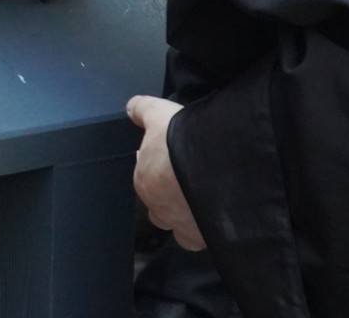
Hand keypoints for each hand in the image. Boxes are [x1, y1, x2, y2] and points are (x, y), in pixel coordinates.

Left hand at [126, 95, 204, 249]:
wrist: (213, 166)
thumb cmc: (181, 139)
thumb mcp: (161, 114)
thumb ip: (144, 110)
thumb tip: (131, 108)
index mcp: (144, 179)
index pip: (149, 179)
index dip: (164, 171)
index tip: (179, 162)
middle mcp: (157, 208)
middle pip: (160, 207)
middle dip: (171, 198)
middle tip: (191, 183)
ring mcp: (179, 226)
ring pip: (179, 227)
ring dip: (186, 217)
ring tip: (205, 202)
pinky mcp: (201, 238)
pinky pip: (199, 239)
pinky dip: (204, 231)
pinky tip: (217, 219)